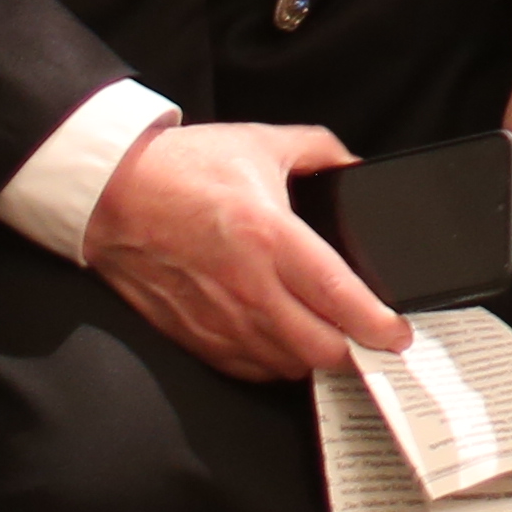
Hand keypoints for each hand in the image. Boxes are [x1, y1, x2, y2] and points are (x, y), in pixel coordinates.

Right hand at [83, 120, 408, 380]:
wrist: (112, 195)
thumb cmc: (184, 168)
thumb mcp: (261, 142)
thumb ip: (320, 149)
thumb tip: (357, 167)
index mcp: (270, 236)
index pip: (339, 297)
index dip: (377, 324)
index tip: (399, 334)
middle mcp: (249, 287)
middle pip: (320, 349)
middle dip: (354, 350)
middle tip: (371, 339)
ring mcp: (220, 319)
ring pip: (287, 366)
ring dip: (314, 359)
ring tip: (332, 340)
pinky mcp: (195, 337)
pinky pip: (250, 369)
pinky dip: (275, 363)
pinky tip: (286, 344)